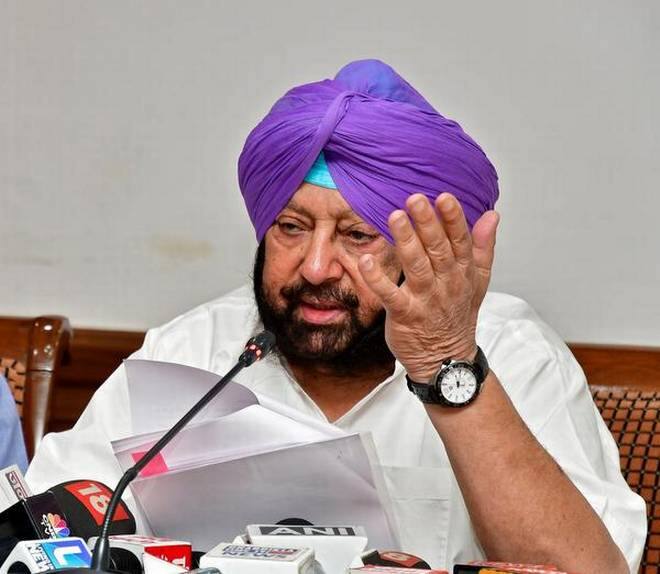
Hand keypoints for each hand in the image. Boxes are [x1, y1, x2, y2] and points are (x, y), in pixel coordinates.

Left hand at [358, 193, 498, 381]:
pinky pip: (390, 295)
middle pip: (438, 249)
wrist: (447, 360)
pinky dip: (378, 279)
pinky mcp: (405, 315)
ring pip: (416, 266)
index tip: (444, 197)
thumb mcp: (478, 281)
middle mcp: (446, 283)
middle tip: (415, 199)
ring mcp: (425, 300)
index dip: (453, 219)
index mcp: (463, 272)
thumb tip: (492, 215)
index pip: (460, 241)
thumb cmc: (457, 315)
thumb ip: (483, 247)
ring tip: (395, 217)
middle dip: (427, 223)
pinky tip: (365, 261)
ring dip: (406, 241)